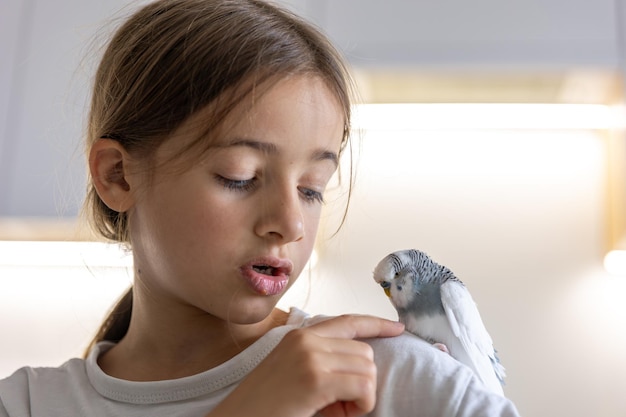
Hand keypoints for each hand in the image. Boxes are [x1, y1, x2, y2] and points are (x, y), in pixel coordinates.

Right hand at [208, 314, 403, 416]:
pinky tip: (341, 414)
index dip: (375, 323)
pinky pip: (363, 386)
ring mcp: (310, 356)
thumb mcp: (292, 372)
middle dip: (362, 381)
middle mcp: (306, 339)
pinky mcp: (315, 378)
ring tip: (336, 411)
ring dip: (361, 396)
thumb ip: (322, 360)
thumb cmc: (266, 405)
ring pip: (367, 368)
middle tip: (340, 406)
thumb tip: (361, 367)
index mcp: (299, 335)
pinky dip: (361, 405)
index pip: (347, 321)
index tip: (397, 328)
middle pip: (364, 351)